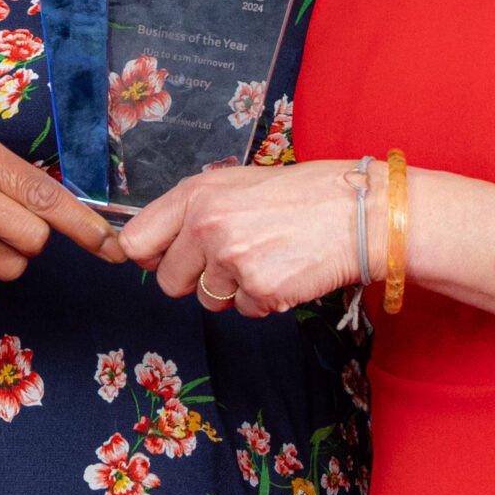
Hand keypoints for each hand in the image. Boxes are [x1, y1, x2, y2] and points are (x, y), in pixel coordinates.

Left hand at [121, 160, 368, 317]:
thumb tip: (156, 246)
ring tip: (266, 257)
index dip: (151, 256)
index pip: (136, 241)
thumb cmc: (299, 196)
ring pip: (207, 300)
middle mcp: (207, 225)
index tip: (165, 259)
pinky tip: (284, 270)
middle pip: (168, 281)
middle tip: (231, 259)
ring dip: (233, 290)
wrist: (357, 212)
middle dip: (195, 279)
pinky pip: (243, 310)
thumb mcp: (236, 184)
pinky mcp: (259, 290)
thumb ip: (193, 212)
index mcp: (196, 194)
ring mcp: (232, 260)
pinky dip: (262, 299)